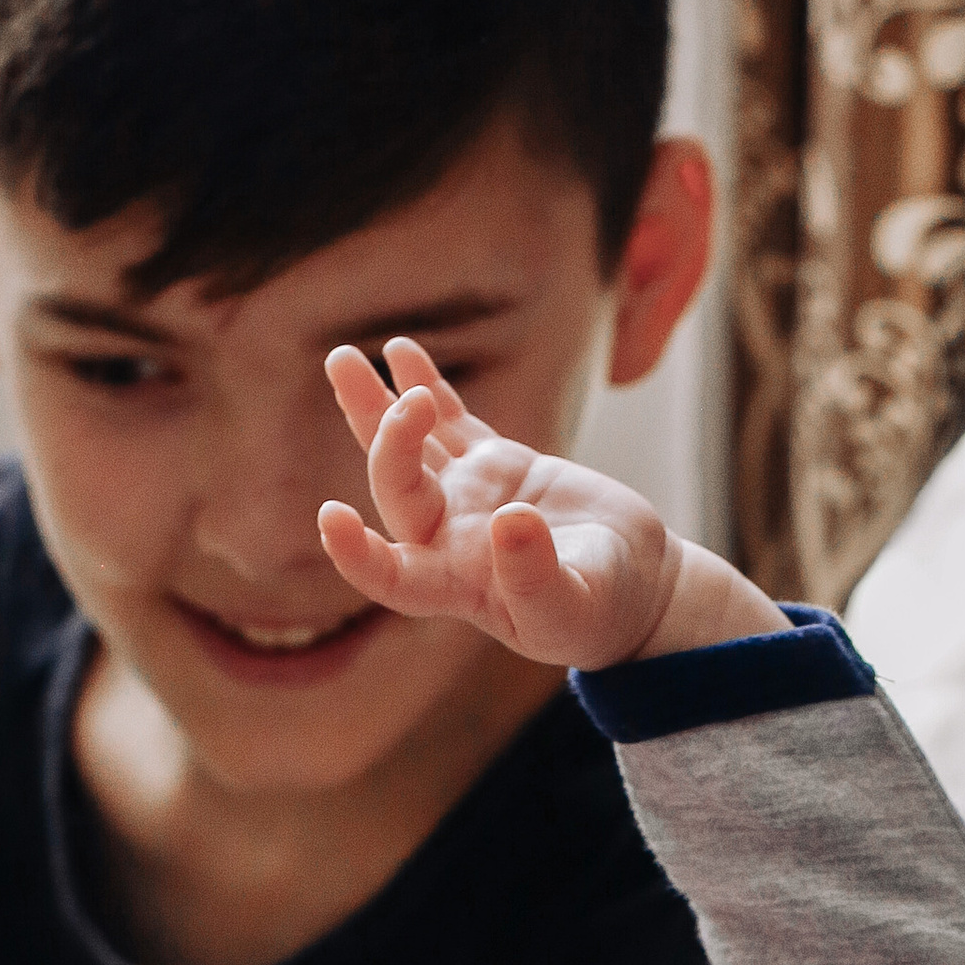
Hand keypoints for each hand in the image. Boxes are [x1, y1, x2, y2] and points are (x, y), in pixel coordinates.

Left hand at [316, 337, 783, 668]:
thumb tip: (509, 521)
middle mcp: (449, 540)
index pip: (391, 575)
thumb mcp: (575, 605)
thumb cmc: (602, 614)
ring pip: (410, 448)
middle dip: (386, 442)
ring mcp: (468, 498)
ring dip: (373, 406)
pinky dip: (426, 385)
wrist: (633, 587)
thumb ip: (538, 576)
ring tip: (343, 358)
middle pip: (396, 489)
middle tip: (403, 402)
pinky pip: (451, 421)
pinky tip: (400, 350)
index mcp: (457, 586)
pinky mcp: (496, 465)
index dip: (356, 553)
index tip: (331, 518)